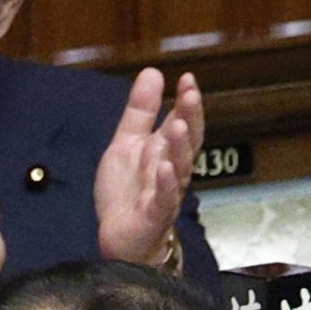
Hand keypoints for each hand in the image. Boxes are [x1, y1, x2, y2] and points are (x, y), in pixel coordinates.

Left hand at [93, 67, 203, 266]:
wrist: (119, 237)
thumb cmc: (128, 191)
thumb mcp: (127, 143)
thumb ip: (140, 112)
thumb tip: (152, 72)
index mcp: (165, 150)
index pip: (182, 121)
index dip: (186, 102)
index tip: (187, 78)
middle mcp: (171, 169)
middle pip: (187, 142)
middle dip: (191, 118)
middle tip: (191, 95)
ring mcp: (165, 193)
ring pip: (179, 168)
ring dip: (181, 147)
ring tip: (180, 125)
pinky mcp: (154, 215)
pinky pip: (164, 199)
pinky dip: (165, 184)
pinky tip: (164, 168)